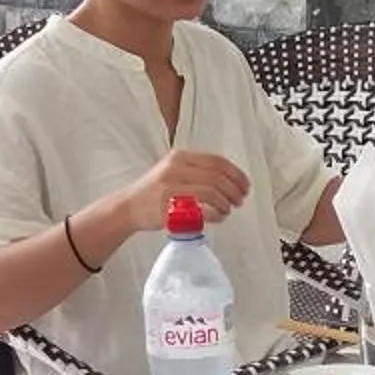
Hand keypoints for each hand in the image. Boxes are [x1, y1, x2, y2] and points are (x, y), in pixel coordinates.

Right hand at [117, 149, 252, 232]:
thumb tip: (230, 178)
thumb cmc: (154, 191)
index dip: (236, 174)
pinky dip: (216, 214)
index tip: (244, 184)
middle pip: (218, 177)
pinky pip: (202, 210)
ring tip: (228, 209)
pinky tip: (219, 216)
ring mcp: (172, 188)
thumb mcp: (173, 170)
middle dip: (235, 190)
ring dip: (226, 203)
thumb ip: (198, 170)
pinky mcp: (170, 207)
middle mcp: (176, 169)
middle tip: (240, 199)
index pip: (217, 161)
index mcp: (180, 157)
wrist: (129, 206)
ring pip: (212, 192)